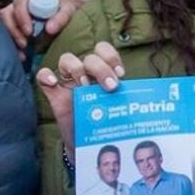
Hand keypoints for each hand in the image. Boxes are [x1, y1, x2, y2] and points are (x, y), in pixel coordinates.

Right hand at [0, 0, 87, 59]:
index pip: (19, 4)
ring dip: (12, 39)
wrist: (72, 15)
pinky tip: (22, 55)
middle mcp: (22, 3)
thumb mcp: (70, 10)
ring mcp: (17, 14)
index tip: (29, 32)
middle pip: (7, 15)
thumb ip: (62, 17)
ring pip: (5, 25)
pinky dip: (14, 46)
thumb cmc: (69, 9)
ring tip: (23, 51)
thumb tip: (49, 30)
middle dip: (14, 31)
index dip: (21, 18)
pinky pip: (8, 36)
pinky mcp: (17, 26)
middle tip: (25, 44)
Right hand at [36, 41, 124, 159]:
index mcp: (103, 72)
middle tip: (110, 87)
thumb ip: (127, 100)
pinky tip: (54, 83)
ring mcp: (69, 83)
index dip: (111, 57)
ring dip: (77, 69)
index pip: (104, 50)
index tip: (121, 74)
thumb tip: (151, 103)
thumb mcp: (119, 108)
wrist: (90, 144)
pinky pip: (43, 76)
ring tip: (84, 86)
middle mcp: (87, 74)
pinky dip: (46, 76)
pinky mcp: (54, 96)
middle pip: (90, 57)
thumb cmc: (107, 122)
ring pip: (67, 59)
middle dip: (101, 69)